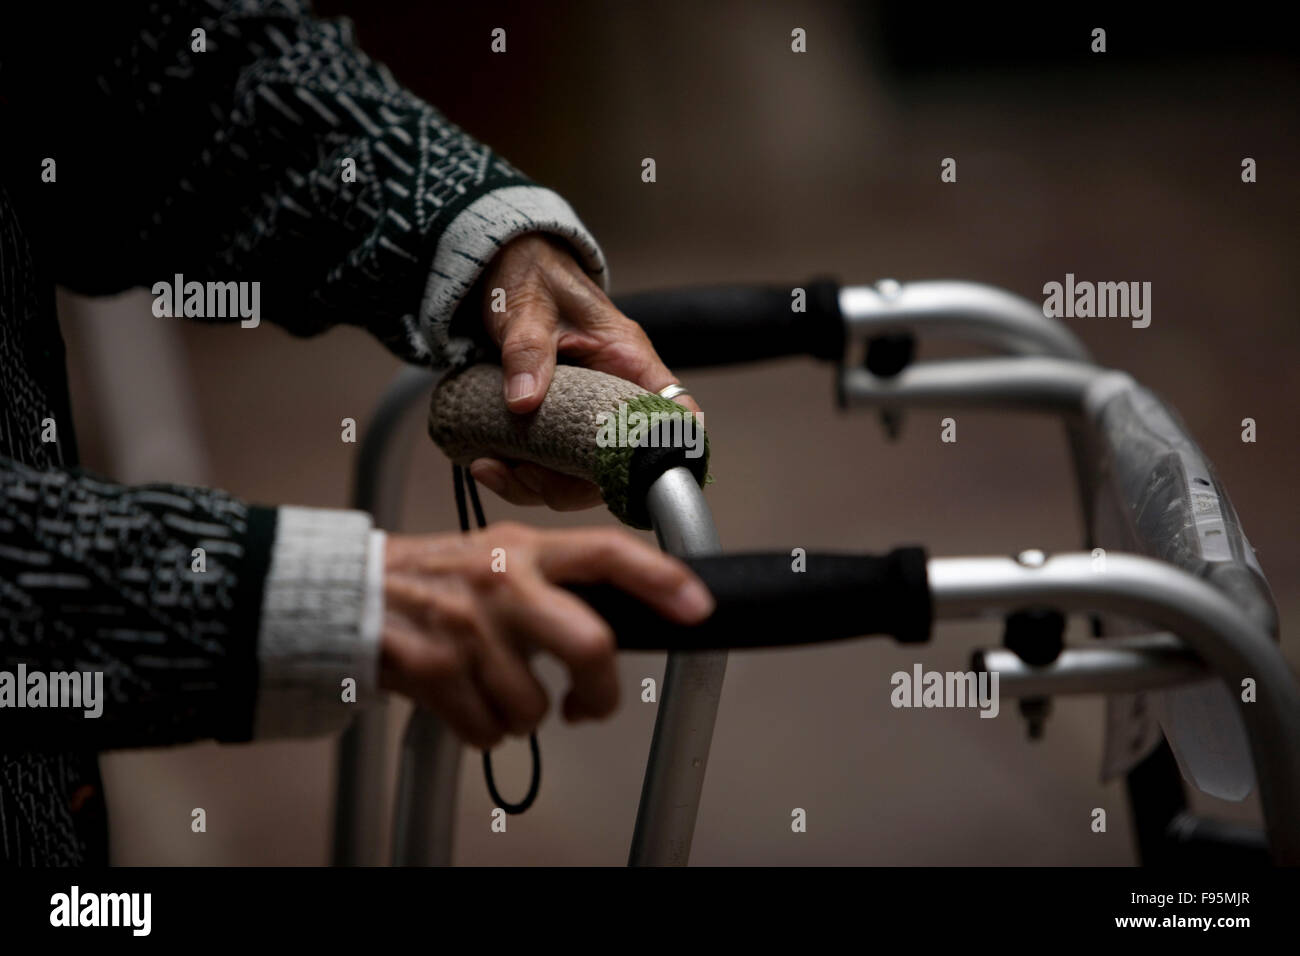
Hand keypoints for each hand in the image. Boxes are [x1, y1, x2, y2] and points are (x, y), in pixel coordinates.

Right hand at [377, 522, 713, 747]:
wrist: (344, 593)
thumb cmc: (433, 578)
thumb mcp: (498, 554)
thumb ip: (554, 577)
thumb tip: (618, 620)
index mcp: (525, 548)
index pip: (608, 552)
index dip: (662, 579)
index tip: (698, 606)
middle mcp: (502, 582)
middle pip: (590, 647)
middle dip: (600, 696)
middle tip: (590, 706)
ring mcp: (468, 628)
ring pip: (535, 708)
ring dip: (520, 715)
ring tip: (491, 686)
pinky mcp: (434, 669)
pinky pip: (489, 731)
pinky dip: (481, 729)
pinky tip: (461, 697)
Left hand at [470, 233, 700, 509]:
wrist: (502, 266)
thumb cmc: (531, 276)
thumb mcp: (528, 307)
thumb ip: (527, 351)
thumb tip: (524, 402)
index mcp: (628, 362)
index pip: (676, 415)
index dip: (672, 452)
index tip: (641, 479)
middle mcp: (614, 395)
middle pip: (619, 465)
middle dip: (570, 485)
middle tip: (522, 474)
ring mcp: (585, 415)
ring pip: (581, 476)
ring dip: (537, 486)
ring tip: (491, 469)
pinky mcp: (557, 425)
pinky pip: (551, 466)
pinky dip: (521, 475)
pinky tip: (488, 464)